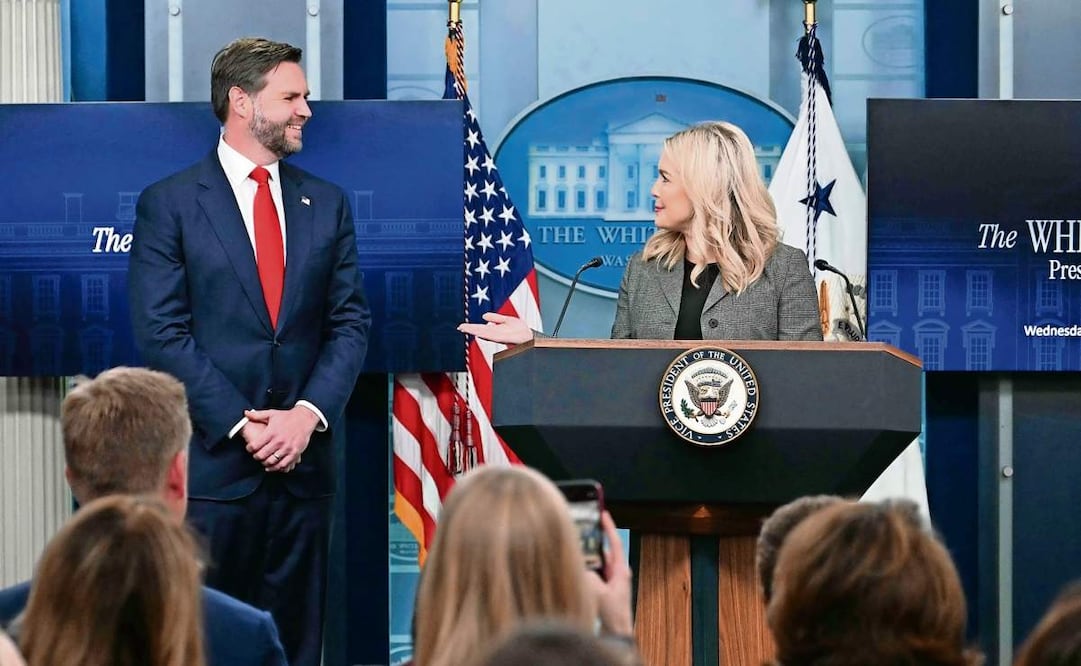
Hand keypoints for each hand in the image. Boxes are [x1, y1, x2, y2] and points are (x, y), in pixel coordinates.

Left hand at [243, 406, 317, 472]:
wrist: (305, 419)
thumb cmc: (287, 417)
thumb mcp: (272, 414)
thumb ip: (257, 415)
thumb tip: (245, 413)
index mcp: (271, 432)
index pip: (255, 445)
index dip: (249, 449)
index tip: (249, 448)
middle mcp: (278, 441)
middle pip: (262, 455)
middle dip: (256, 457)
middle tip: (256, 455)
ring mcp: (287, 448)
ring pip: (272, 462)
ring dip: (265, 463)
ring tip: (263, 461)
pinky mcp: (295, 452)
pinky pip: (283, 464)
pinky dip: (276, 468)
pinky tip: (272, 467)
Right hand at [457, 312, 533, 344]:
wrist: (531, 335)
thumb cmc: (520, 329)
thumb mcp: (507, 320)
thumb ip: (496, 318)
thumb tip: (483, 316)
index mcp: (496, 331)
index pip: (481, 329)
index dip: (471, 327)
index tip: (461, 326)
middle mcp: (496, 334)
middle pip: (481, 331)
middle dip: (471, 329)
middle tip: (460, 327)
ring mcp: (501, 336)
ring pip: (485, 334)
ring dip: (476, 331)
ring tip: (466, 329)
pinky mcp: (506, 338)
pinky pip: (494, 336)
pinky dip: (486, 334)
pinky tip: (480, 333)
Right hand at [586, 511, 633, 636]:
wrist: (617, 634)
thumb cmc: (613, 615)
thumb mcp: (597, 592)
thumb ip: (588, 576)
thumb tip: (579, 566)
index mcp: (620, 571)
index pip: (614, 543)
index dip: (609, 527)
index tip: (603, 514)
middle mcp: (616, 574)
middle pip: (603, 552)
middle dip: (593, 541)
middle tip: (583, 529)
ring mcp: (610, 582)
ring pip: (597, 563)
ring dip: (587, 557)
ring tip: (574, 548)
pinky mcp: (604, 590)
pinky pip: (593, 574)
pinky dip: (585, 569)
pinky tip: (574, 568)